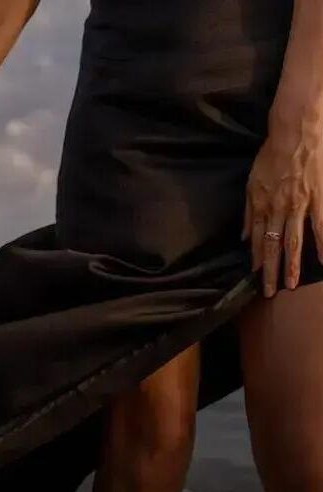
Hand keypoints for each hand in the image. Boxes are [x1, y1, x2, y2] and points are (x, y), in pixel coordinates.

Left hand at [243, 123, 322, 296]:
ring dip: (291, 264)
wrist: (295, 132)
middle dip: (270, 270)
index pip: (257, 239)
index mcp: (260, 205)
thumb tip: (244, 236)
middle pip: (272, 245)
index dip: (256, 259)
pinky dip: (322, 244)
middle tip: (270, 292)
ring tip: (291, 284)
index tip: (256, 277)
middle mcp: (277, 208)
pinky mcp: (319, 197)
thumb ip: (248, 211)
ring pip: (293, 241)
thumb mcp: (251, 183)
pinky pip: (321, 225)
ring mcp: (299, 204)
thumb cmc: (272, 156)